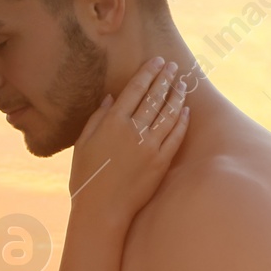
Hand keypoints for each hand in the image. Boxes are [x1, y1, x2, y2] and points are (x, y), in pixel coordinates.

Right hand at [68, 57, 189, 225]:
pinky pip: (175, 137)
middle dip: (165, 78)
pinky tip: (186, 111)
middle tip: (173, 66)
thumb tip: (111, 97)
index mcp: (112, 123)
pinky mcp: (160, 162)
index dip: (148, 73)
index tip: (157, 61)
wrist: (101, 209)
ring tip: (183, 84)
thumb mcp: (84, 143)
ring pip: (168, 114)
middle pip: (154, 97)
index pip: (135, 89)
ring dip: (177, 96)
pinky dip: (182, 122)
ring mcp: (149, 147)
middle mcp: (133, 131)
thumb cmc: (86, 177)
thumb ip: (97, 118)